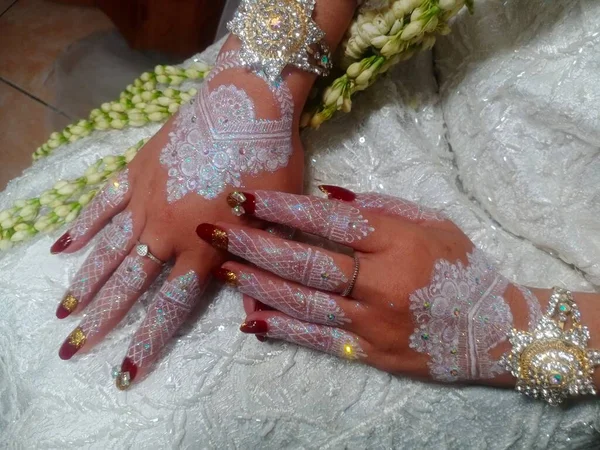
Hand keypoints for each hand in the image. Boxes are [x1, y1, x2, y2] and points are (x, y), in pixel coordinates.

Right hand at [50, 55, 303, 389]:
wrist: (248, 101)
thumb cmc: (271, 159)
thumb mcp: (276, 219)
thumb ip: (259, 269)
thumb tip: (255, 320)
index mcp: (204, 247)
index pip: (169, 306)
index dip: (146, 343)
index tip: (123, 372)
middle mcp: (167, 230)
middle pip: (129, 285)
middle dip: (100, 321)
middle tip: (71, 348)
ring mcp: (147, 199)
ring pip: (109, 250)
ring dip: (85, 283)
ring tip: (64, 310)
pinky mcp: (137, 171)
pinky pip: (103, 203)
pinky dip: (83, 226)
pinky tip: (62, 247)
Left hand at [197, 186, 545, 384]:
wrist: (494, 329)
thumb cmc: (463, 268)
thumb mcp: (432, 222)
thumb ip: (380, 206)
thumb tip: (328, 195)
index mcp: (397, 242)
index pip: (329, 220)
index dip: (283, 207)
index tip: (246, 196)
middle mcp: (380, 282)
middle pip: (305, 261)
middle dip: (254, 244)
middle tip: (214, 230)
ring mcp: (372, 321)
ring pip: (303, 301)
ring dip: (258, 284)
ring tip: (222, 269)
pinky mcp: (369, 351)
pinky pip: (319, 338)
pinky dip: (284, 329)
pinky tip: (252, 321)